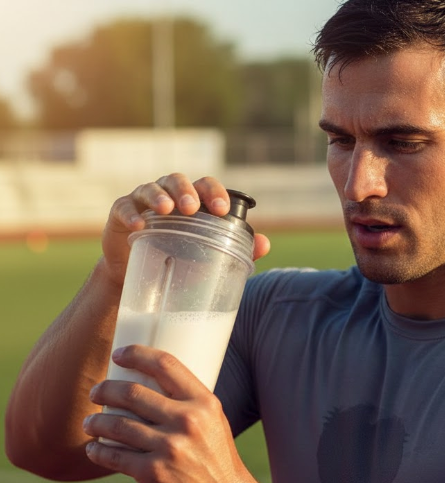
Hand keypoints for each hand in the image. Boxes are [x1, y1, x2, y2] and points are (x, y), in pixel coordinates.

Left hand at [83, 344, 252, 482]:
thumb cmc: (218, 460)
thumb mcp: (213, 422)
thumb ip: (187, 404)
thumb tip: (149, 385)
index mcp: (204, 403)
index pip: (166, 365)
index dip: (137, 354)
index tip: (119, 355)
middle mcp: (187, 421)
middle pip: (133, 392)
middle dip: (106, 389)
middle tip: (96, 391)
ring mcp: (169, 448)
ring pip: (118, 424)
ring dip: (96, 421)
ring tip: (90, 422)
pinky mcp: (152, 474)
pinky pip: (114, 455)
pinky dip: (98, 450)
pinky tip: (94, 448)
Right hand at [102, 174, 270, 287]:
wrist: (145, 280)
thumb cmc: (182, 260)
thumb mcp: (209, 256)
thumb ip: (238, 249)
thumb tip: (265, 244)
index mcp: (192, 201)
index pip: (204, 186)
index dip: (213, 192)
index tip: (221, 209)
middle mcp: (168, 195)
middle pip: (177, 181)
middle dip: (186, 191)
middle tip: (193, 208)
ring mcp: (142, 202)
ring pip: (151, 188)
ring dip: (160, 196)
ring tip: (168, 210)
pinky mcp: (120, 214)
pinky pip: (124, 208)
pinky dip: (131, 214)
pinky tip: (139, 225)